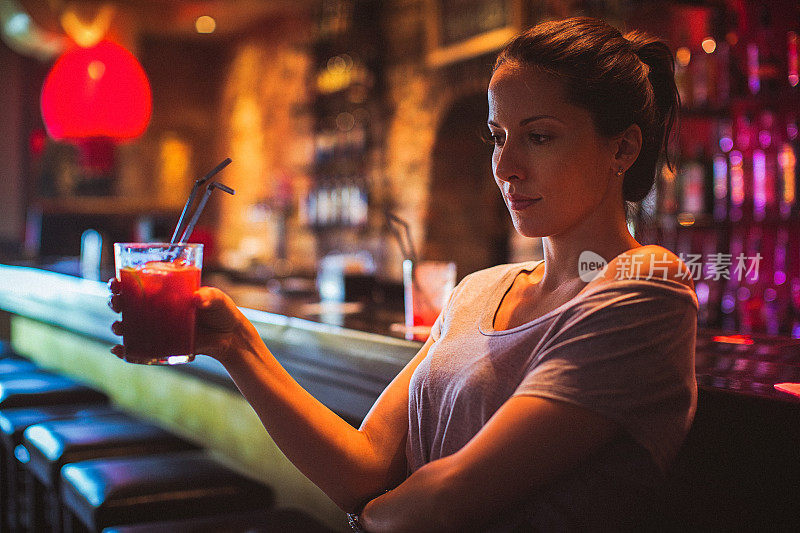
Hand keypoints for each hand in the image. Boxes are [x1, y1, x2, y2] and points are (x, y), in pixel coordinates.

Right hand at [107, 278, 250, 362]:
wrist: (231, 336)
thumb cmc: (222, 311)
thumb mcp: (217, 299)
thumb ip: (209, 296)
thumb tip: (196, 298)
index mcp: (166, 291)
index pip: (139, 282)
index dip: (122, 281)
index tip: (116, 281)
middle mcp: (158, 308)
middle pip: (128, 303)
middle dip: (115, 301)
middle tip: (116, 301)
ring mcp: (159, 327)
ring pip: (130, 326)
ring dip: (118, 326)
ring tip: (118, 327)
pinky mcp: (164, 345)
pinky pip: (140, 348)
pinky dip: (126, 351)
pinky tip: (118, 351)